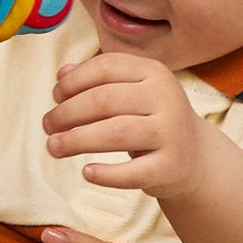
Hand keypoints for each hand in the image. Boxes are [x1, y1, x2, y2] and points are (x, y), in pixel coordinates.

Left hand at [40, 47, 205, 200]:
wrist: (194, 157)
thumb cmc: (150, 119)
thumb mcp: (132, 91)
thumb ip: (99, 78)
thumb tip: (62, 74)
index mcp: (154, 73)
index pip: (106, 67)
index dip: (74, 81)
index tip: (55, 96)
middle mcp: (166, 99)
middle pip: (105, 100)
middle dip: (68, 113)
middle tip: (48, 125)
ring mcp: (171, 133)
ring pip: (116, 134)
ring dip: (76, 141)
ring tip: (53, 147)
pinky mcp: (171, 167)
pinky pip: (133, 173)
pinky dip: (106, 174)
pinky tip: (87, 173)